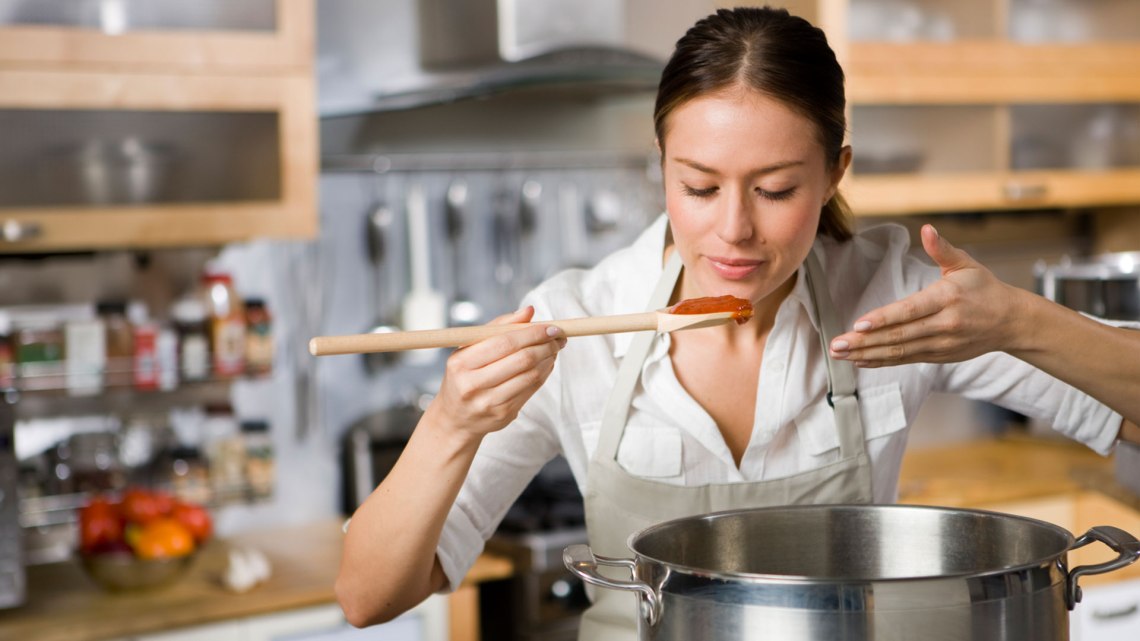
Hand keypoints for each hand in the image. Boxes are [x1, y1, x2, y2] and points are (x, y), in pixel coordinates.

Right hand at [427, 306, 564, 441]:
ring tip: (554, 349)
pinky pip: (531, 389)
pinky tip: (546, 364)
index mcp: (462, 362)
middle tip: (558, 338)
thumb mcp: (470, 348)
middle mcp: (472, 384)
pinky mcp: (503, 415)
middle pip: (522, 359)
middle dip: (546, 345)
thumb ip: (498, 327)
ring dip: (548, 359)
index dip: (533, 333)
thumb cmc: (464, 375)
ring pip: (530, 375)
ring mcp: (488, 402)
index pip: (505, 342)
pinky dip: (544, 374)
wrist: (456, 418)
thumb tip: (528, 311)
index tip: (551, 327)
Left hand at [828, 225, 1024, 366]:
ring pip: (899, 351)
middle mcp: (944, 324)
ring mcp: (941, 344)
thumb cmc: (985, 289)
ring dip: (867, 354)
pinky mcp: (939, 356)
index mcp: (947, 299)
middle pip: (899, 335)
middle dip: (865, 341)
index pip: (910, 310)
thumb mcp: (966, 264)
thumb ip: (942, 249)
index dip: (884, 318)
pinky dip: (881, 361)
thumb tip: (926, 229)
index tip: (859, 323)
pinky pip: (906, 359)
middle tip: (836, 345)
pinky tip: (860, 361)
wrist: (1012, 322)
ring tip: (841, 354)